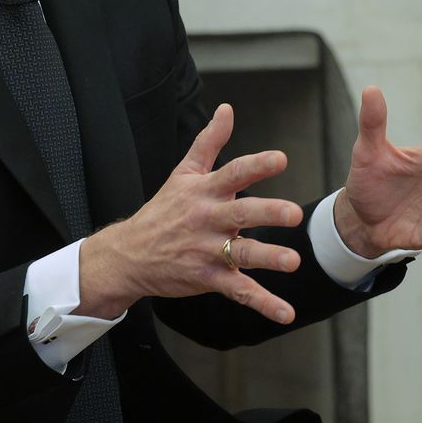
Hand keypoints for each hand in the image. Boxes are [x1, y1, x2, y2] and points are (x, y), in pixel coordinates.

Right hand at [78, 104, 305, 323]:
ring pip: (241, 254)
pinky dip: (263, 303)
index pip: (232, 174)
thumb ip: (209, 142)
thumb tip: (227, 109)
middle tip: (294, 213)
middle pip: (240, 214)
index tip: (281, 159)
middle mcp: (206, 220)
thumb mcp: (183, 173)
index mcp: (203, 192)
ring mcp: (207, 252)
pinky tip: (286, 313)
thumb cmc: (161, 211)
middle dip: (267, 212)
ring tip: (293, 261)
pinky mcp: (208, 279)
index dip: (256, 166)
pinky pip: (239, 291)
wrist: (127, 256)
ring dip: (268, 258)